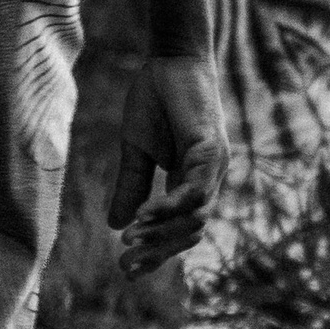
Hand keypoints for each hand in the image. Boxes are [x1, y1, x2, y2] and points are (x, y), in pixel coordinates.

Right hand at [106, 52, 226, 274]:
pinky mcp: (211, 150)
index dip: (156, 252)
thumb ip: (132, 186)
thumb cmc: (155, 100)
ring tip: (130, 240)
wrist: (169, 59)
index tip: (126, 270)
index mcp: (192, 183)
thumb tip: (116, 226)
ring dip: (161, 233)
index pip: (180, 230)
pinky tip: (143, 215)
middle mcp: (208, 180)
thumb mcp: (136, 151)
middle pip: (190, 232)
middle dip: (158, 252)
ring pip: (195, 217)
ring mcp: (213, 166)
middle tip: (125, 265)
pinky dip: (168, 206)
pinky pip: (192, 190)